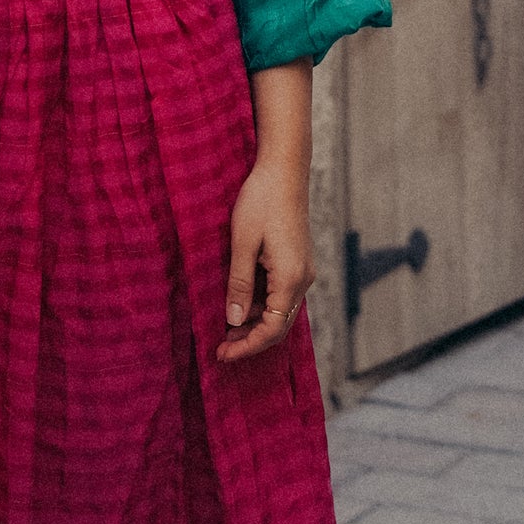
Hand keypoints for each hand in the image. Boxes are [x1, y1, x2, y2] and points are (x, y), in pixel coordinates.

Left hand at [217, 156, 314, 363]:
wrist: (284, 170)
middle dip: (251, 340)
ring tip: (226, 328)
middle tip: (221, 348)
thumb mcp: (242, 243)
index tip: (222, 354)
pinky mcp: (297, 262)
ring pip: (280, 311)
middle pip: (279, 325)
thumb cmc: (261, 201)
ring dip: (255, 323)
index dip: (247, 346)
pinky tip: (240, 302)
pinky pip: (280, 294)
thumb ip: (239, 284)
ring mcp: (302, 270)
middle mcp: (303, 279)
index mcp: (291, 278)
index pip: (272, 329)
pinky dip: (261, 305)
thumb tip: (233, 321)